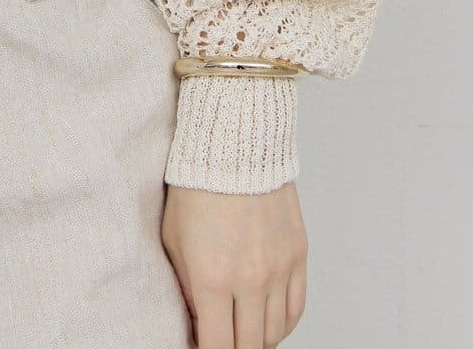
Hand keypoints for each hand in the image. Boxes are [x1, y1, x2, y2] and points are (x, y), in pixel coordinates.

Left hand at [161, 181, 307, 347]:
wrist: (235, 145)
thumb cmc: (196, 187)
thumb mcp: (174, 239)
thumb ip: (187, 286)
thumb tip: (198, 321)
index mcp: (212, 278)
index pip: (217, 348)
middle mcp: (250, 281)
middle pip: (249, 347)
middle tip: (221, 339)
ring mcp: (279, 270)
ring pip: (274, 334)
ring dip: (256, 340)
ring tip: (240, 332)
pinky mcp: (298, 257)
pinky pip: (295, 310)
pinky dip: (281, 324)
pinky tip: (266, 322)